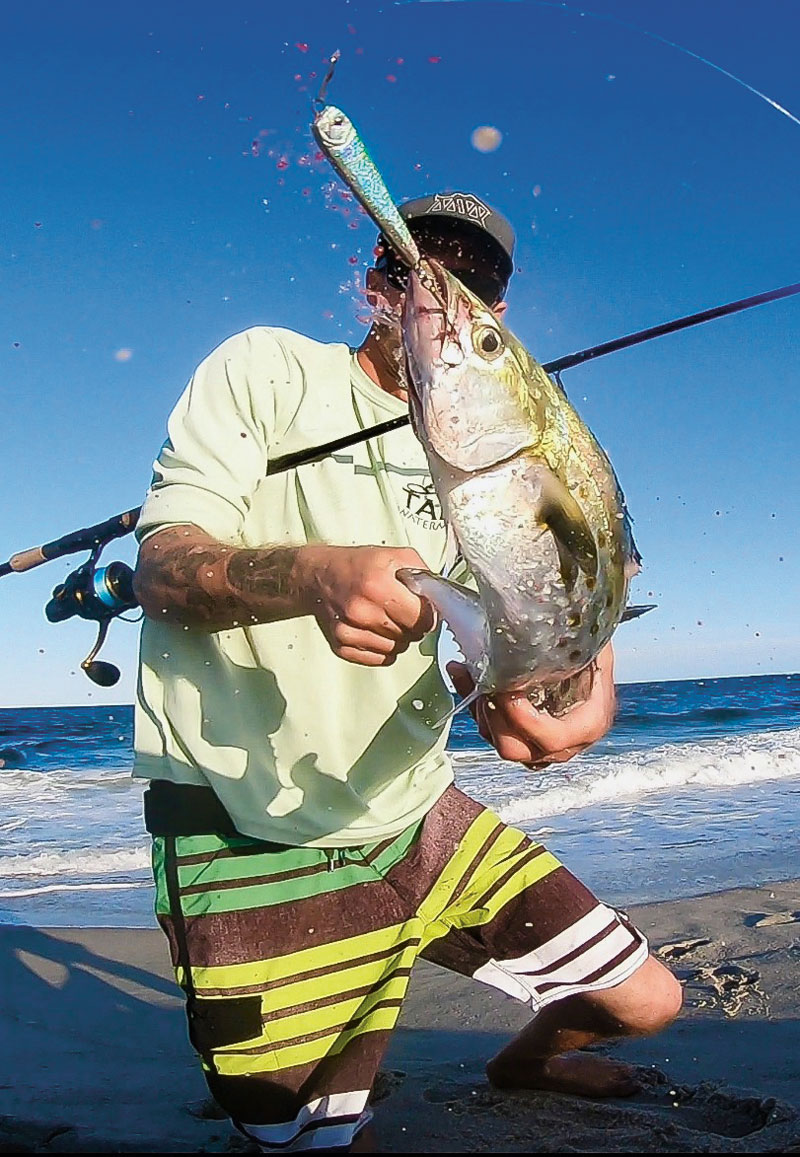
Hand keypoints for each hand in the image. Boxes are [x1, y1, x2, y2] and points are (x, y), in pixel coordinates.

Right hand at [298, 545, 435, 666]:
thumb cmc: (358, 565)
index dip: (428, 615)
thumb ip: (422, 574)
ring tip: (387, 619)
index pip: (421, 618)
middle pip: (409, 636)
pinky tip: (376, 631)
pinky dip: (383, 649)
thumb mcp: (395, 556)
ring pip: (395, 650)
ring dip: (398, 638)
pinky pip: (379, 659)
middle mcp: (362, 611)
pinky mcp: (341, 646)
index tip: (422, 609)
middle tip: (403, 612)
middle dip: (413, 626)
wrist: (318, 576)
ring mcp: (349, 631)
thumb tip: (439, 598)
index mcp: (378, 585)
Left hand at [447, 643, 616, 767]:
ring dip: (480, 711)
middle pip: (518, 750)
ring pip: (499, 741)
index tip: (506, 691)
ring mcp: (538, 744)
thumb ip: (583, 645)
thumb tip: (562, 621)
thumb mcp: (594, 648)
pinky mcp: (519, 735)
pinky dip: (473, 704)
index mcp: (587, 725)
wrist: (591, 662)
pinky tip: (461, 672)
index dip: (525, 721)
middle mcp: (563, 743)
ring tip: (471, 674)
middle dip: (494, 719)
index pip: (552, 738)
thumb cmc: (594, 655)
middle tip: (485, 687)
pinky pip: (490, 730)